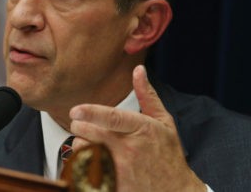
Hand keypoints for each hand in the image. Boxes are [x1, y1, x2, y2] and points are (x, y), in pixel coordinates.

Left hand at [69, 65, 205, 191]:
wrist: (176, 191)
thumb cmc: (168, 154)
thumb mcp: (163, 121)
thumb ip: (147, 95)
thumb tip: (139, 70)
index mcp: (141, 129)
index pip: (112, 118)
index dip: (91, 113)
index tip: (75, 111)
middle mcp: (129, 149)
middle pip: (91, 133)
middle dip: (79, 126)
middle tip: (79, 125)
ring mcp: (121, 169)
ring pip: (84, 151)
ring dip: (81, 145)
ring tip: (88, 143)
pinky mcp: (114, 184)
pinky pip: (87, 170)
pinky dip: (83, 163)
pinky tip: (92, 161)